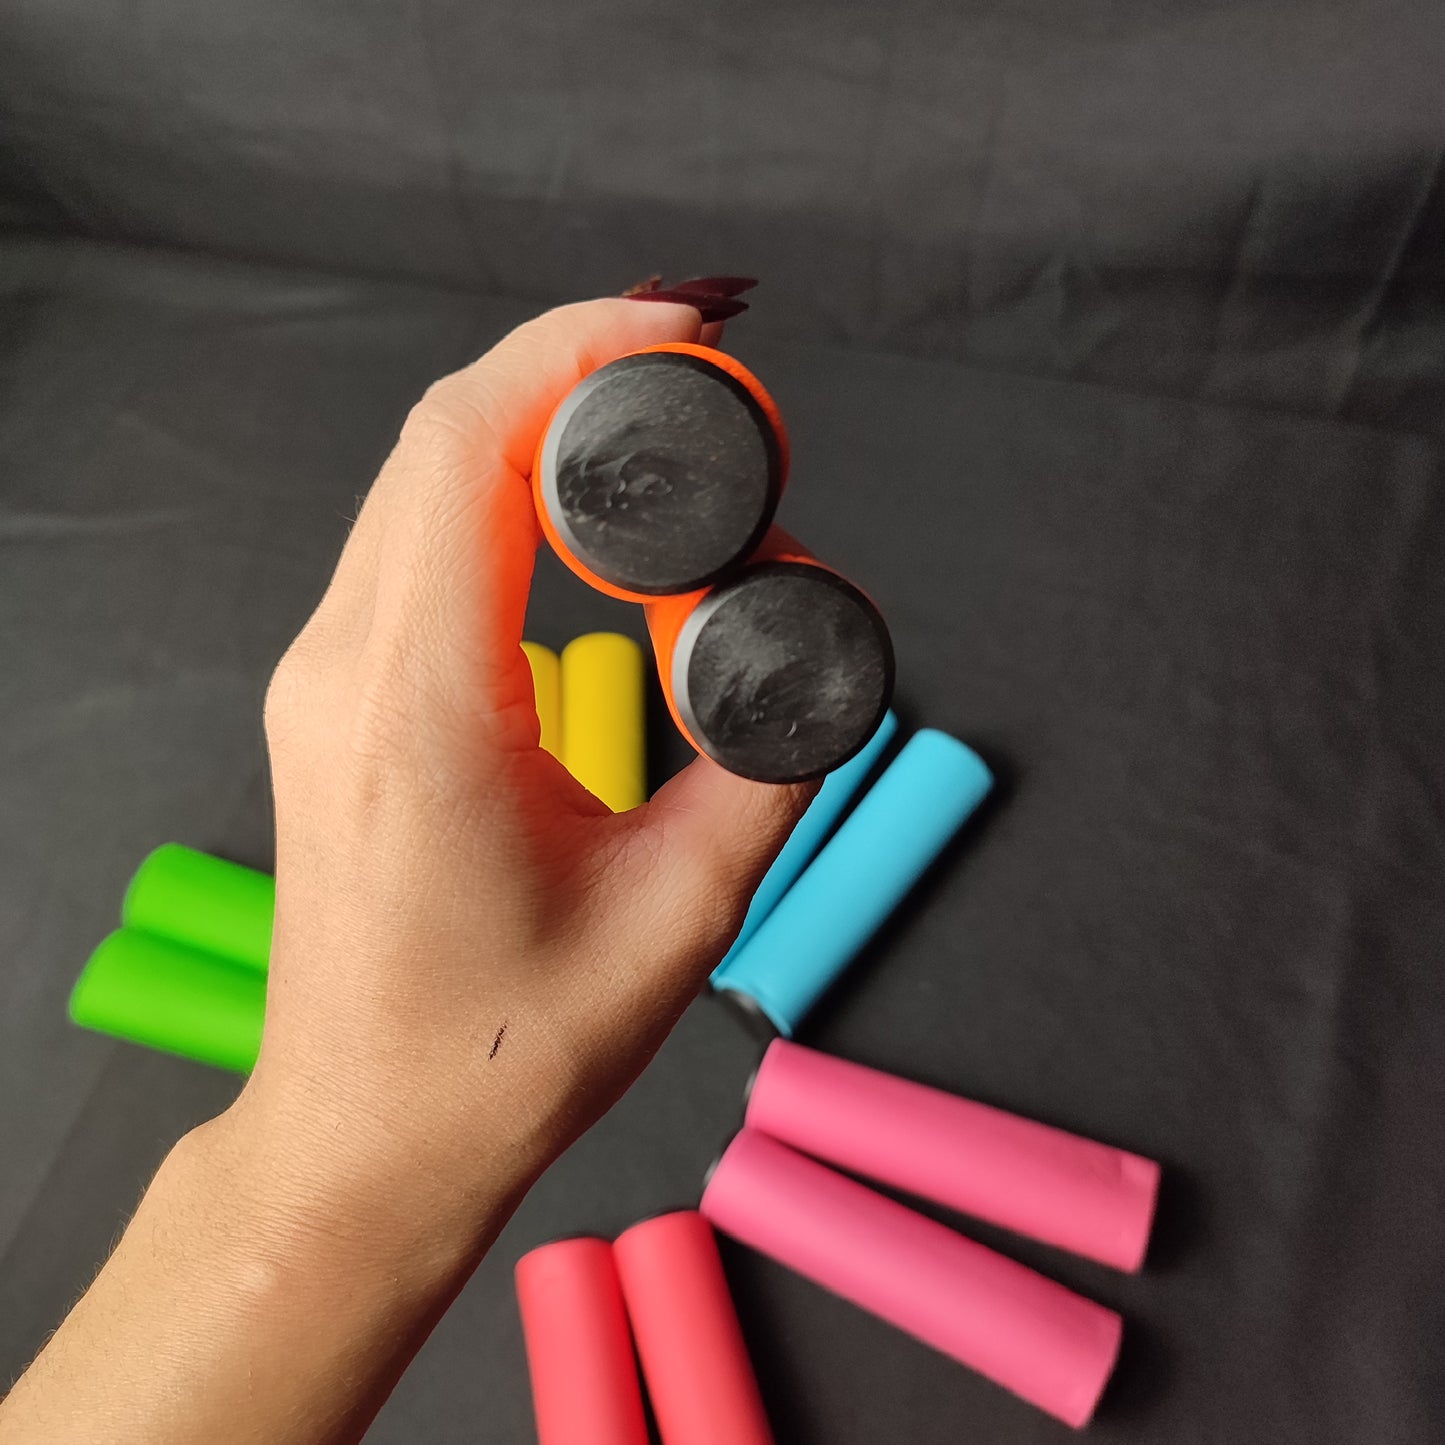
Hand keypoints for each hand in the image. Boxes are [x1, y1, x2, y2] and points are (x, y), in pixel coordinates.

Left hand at [233, 297, 813, 1259]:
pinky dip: (503, 489)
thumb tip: (803, 656)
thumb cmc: (499, 1052)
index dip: (582, 352)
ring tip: (663, 452)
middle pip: (442, 430)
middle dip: (580, 370)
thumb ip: (765, 765)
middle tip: (710, 392)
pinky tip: (586, 523)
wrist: (368, 1132)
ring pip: (423, 471)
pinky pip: (414, 534)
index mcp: (421, 708)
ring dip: (541, 426)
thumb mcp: (680, 915)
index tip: (691, 334)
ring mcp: (326, 674)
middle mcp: (347, 667)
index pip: (470, 446)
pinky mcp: (339, 690)